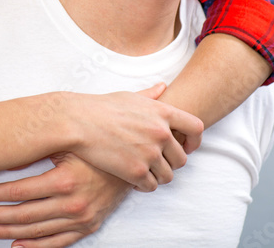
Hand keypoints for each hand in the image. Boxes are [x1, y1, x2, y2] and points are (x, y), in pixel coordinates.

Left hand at [0, 153, 129, 247]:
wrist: (132, 159)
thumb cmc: (97, 146)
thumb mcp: (66, 143)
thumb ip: (36, 151)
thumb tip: (2, 159)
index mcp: (65, 180)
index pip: (18, 192)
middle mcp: (73, 203)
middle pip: (23, 215)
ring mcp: (82, 218)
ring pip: (36, 231)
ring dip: (8, 232)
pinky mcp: (88, 226)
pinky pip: (58, 242)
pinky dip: (35, 247)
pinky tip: (16, 246)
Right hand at [64, 82, 202, 190]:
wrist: (77, 122)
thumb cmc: (100, 107)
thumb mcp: (129, 96)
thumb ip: (151, 95)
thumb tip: (163, 86)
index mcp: (162, 112)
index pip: (196, 128)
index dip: (194, 141)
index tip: (186, 147)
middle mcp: (161, 132)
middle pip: (182, 158)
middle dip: (171, 163)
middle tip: (155, 163)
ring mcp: (150, 153)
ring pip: (168, 176)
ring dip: (157, 176)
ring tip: (144, 172)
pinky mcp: (136, 171)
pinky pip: (151, 186)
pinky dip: (144, 186)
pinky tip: (132, 179)